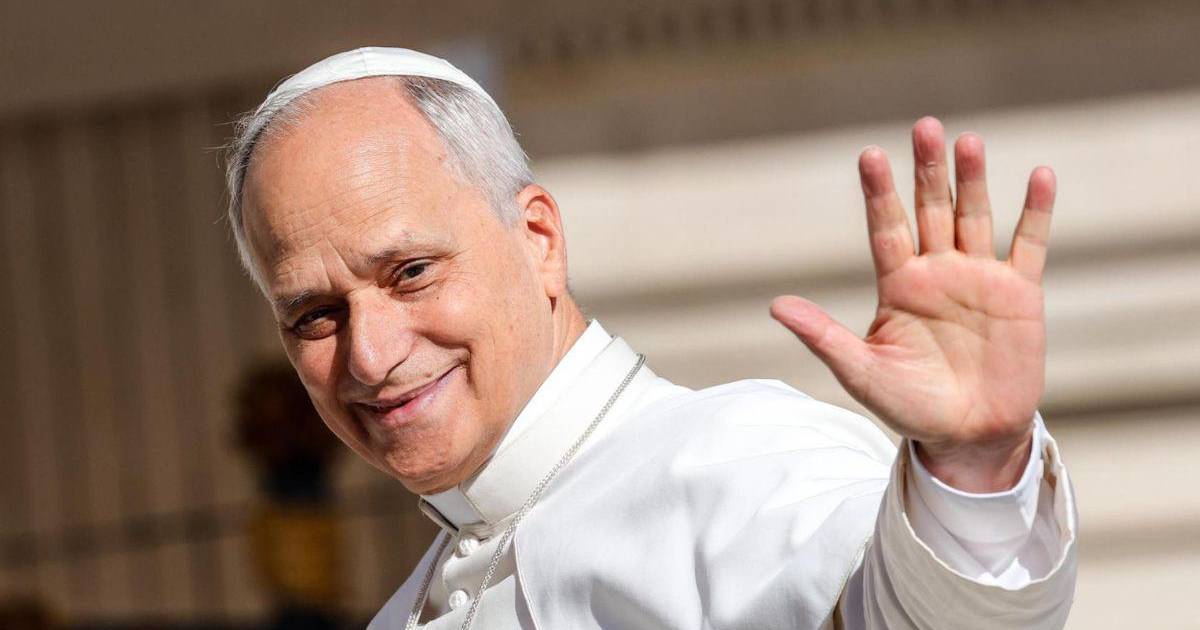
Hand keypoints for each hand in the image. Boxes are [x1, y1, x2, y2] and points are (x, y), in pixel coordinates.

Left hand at [770, 117, 1054, 491]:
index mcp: (898, 285)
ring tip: (967, 141)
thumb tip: (774, 306)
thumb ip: (823, 337)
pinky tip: (1039, 175)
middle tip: (925, 127)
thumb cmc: (909, 406)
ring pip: (975, 217)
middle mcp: (936, 271)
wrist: (967, 434)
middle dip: (927, 171)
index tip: (869, 155)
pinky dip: (1035, 212)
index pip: (885, 227)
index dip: (878, 193)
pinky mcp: (1019, 294)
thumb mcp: (860, 373)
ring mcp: (978, 278)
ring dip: (972, 180)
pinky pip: (1028, 245)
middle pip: (930, 209)